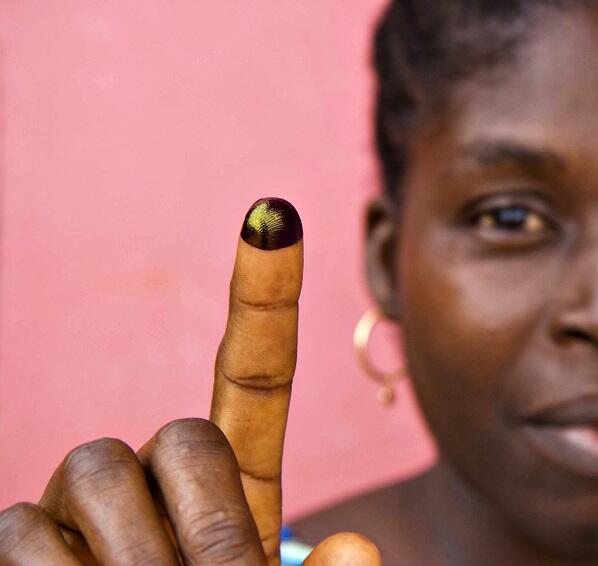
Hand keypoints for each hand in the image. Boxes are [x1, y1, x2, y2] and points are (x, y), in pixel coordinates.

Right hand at [0, 198, 380, 565]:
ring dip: (126, 560)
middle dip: (197, 518)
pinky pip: (21, 532)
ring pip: (88, 470)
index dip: (266, 296)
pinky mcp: (25, 546)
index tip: (277, 211)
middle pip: (172, 432)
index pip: (254, 373)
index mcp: (240, 485)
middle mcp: (160, 479)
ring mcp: (88, 510)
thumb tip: (355, 546)